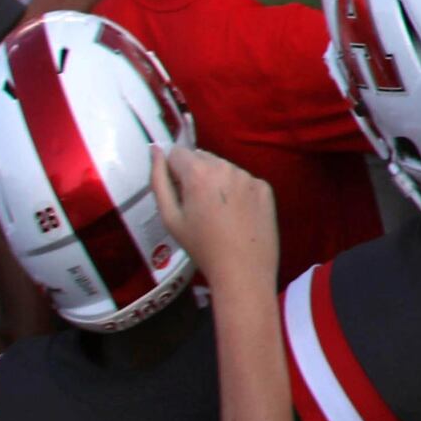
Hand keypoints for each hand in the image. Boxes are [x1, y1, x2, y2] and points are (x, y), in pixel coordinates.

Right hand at [153, 144, 279, 296]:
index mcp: (199, 172)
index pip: (177, 152)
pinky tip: (236, 214)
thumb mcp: (170, 216)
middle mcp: (227, 167)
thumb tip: (155, 150)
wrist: (243, 270)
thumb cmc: (201, 246)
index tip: (177, 191)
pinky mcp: (265, 187)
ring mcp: (249, 176)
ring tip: (216, 212)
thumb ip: (158, 180)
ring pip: (223, 168)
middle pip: (201, 157)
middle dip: (194, 173)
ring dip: (215, 180)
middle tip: (195, 205)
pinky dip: (236, 190)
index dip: (172, 170)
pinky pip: (243, 180)